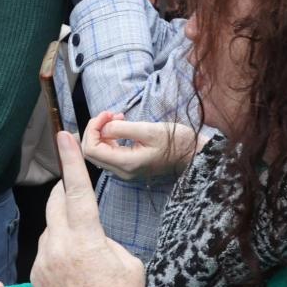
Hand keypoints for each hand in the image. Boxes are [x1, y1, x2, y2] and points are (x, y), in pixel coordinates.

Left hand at [32, 132, 145, 286]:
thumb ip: (106, 239)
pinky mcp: (35, 277)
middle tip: (72, 186)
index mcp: (86, 238)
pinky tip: (75, 273)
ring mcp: (43, 262)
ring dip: (65, 227)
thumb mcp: (129, 264)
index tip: (63, 135)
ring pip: (51, 228)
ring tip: (87, 254)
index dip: (70, 160)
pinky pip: (46, 251)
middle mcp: (58, 245)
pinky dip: (59, 251)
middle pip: (56, 203)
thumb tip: (92, 235)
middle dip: (64, 191)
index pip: (76, 189)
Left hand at [81, 111, 203, 180]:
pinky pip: (110, 152)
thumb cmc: (176, 141)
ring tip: (118, 117)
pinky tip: (121, 125)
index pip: (92, 150)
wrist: (194, 153)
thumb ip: (122, 129)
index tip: (106, 114)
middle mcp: (122, 172)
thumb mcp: (148, 130)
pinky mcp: (129, 166)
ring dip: (103, 132)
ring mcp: (125, 171)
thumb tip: (102, 128)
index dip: (93, 129)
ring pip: (99, 152)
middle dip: (96, 129)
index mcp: (126, 164)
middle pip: (92, 152)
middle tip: (111, 114)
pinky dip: (110, 137)